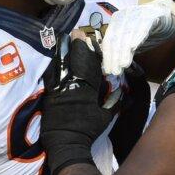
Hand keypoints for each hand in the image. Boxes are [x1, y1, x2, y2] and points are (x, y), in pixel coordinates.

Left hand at [41, 38, 111, 174]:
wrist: (65, 143)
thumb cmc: (88, 130)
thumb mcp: (106, 117)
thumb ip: (115, 103)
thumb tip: (125, 91)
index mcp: (87, 90)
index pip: (89, 65)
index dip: (89, 50)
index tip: (89, 37)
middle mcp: (71, 85)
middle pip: (73, 61)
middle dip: (75, 46)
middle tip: (76, 32)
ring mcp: (58, 89)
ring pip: (60, 66)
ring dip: (63, 52)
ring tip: (65, 40)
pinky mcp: (49, 94)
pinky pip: (52, 75)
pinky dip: (55, 65)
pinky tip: (56, 59)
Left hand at [101, 0, 174, 75]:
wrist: (167, 17)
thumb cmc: (148, 30)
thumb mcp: (134, 43)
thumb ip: (124, 51)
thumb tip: (114, 66)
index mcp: (116, 23)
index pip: (109, 41)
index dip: (108, 57)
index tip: (108, 71)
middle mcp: (123, 17)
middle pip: (116, 38)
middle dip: (115, 56)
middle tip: (115, 71)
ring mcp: (135, 14)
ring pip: (127, 34)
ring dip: (124, 50)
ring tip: (123, 64)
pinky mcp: (149, 15)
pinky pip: (142, 26)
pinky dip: (137, 37)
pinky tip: (133, 47)